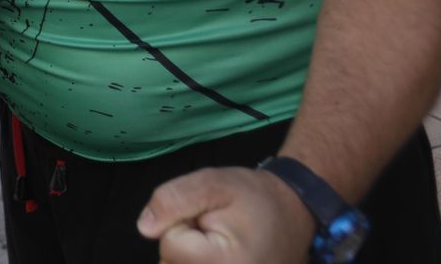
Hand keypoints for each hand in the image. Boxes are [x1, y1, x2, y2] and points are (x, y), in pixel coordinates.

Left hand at [138, 166, 315, 263]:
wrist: (295, 214)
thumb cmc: (255, 198)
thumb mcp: (213, 183)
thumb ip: (174, 200)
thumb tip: (145, 228)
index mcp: (224, 262)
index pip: (170, 246)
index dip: (182, 225)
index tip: (209, 217)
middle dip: (184, 243)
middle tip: (213, 230)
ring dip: (189, 255)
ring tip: (216, 243)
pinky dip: (195, 261)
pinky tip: (215, 255)